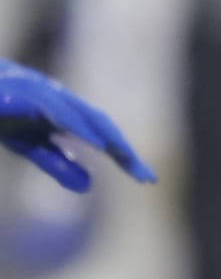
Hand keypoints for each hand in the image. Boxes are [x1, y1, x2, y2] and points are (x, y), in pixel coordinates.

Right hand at [0, 60, 156, 191]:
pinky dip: (76, 124)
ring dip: (106, 137)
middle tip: (147, 177)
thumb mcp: (29, 144)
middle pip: (101, 123)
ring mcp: (42, 91)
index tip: (148, 179)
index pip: (102, 134)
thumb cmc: (2, 113)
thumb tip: (90, 187)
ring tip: (127, 160)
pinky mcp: (24, 91)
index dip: (124, 155)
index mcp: (65, 111)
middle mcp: (60, 98)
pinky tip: (93, 142)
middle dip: (124, 149)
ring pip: (82, 114)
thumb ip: (57, 163)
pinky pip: (55, 109)